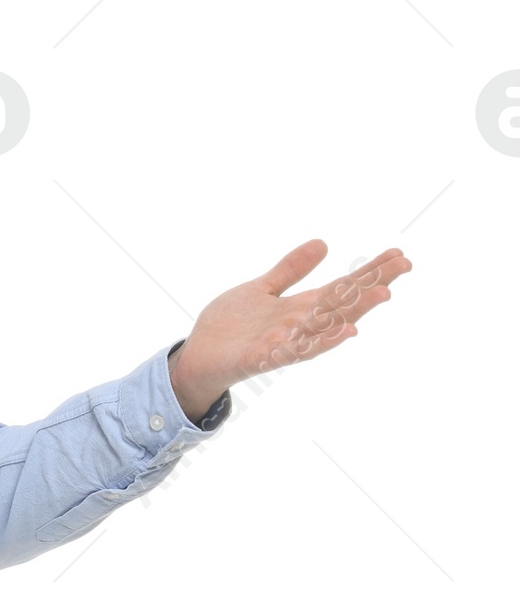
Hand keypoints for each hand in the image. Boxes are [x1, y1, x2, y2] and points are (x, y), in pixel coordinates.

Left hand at [168, 239, 411, 423]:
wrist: (197, 358)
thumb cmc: (229, 327)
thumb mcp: (261, 288)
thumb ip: (291, 270)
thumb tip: (324, 243)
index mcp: (300, 307)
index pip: (342, 286)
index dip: (369, 271)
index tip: (399, 255)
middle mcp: (299, 324)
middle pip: (342, 302)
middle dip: (372, 285)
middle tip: (404, 267)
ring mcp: (283, 342)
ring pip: (326, 325)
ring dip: (355, 311)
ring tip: (383, 294)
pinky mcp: (262, 357)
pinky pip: (295, 351)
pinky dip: (320, 342)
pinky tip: (344, 332)